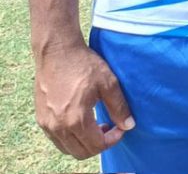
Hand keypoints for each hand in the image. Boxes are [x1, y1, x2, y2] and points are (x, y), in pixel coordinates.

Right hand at [34, 41, 134, 158]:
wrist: (57, 52)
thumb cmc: (83, 65)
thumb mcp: (108, 83)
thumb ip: (119, 107)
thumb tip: (129, 125)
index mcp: (76, 119)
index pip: (96, 145)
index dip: (112, 140)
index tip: (120, 128)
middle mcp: (58, 126)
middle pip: (80, 152)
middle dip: (99, 145)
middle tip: (110, 128)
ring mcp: (47, 124)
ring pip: (67, 148)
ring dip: (84, 143)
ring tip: (97, 125)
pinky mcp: (41, 119)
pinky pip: (57, 139)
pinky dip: (71, 138)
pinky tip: (81, 122)